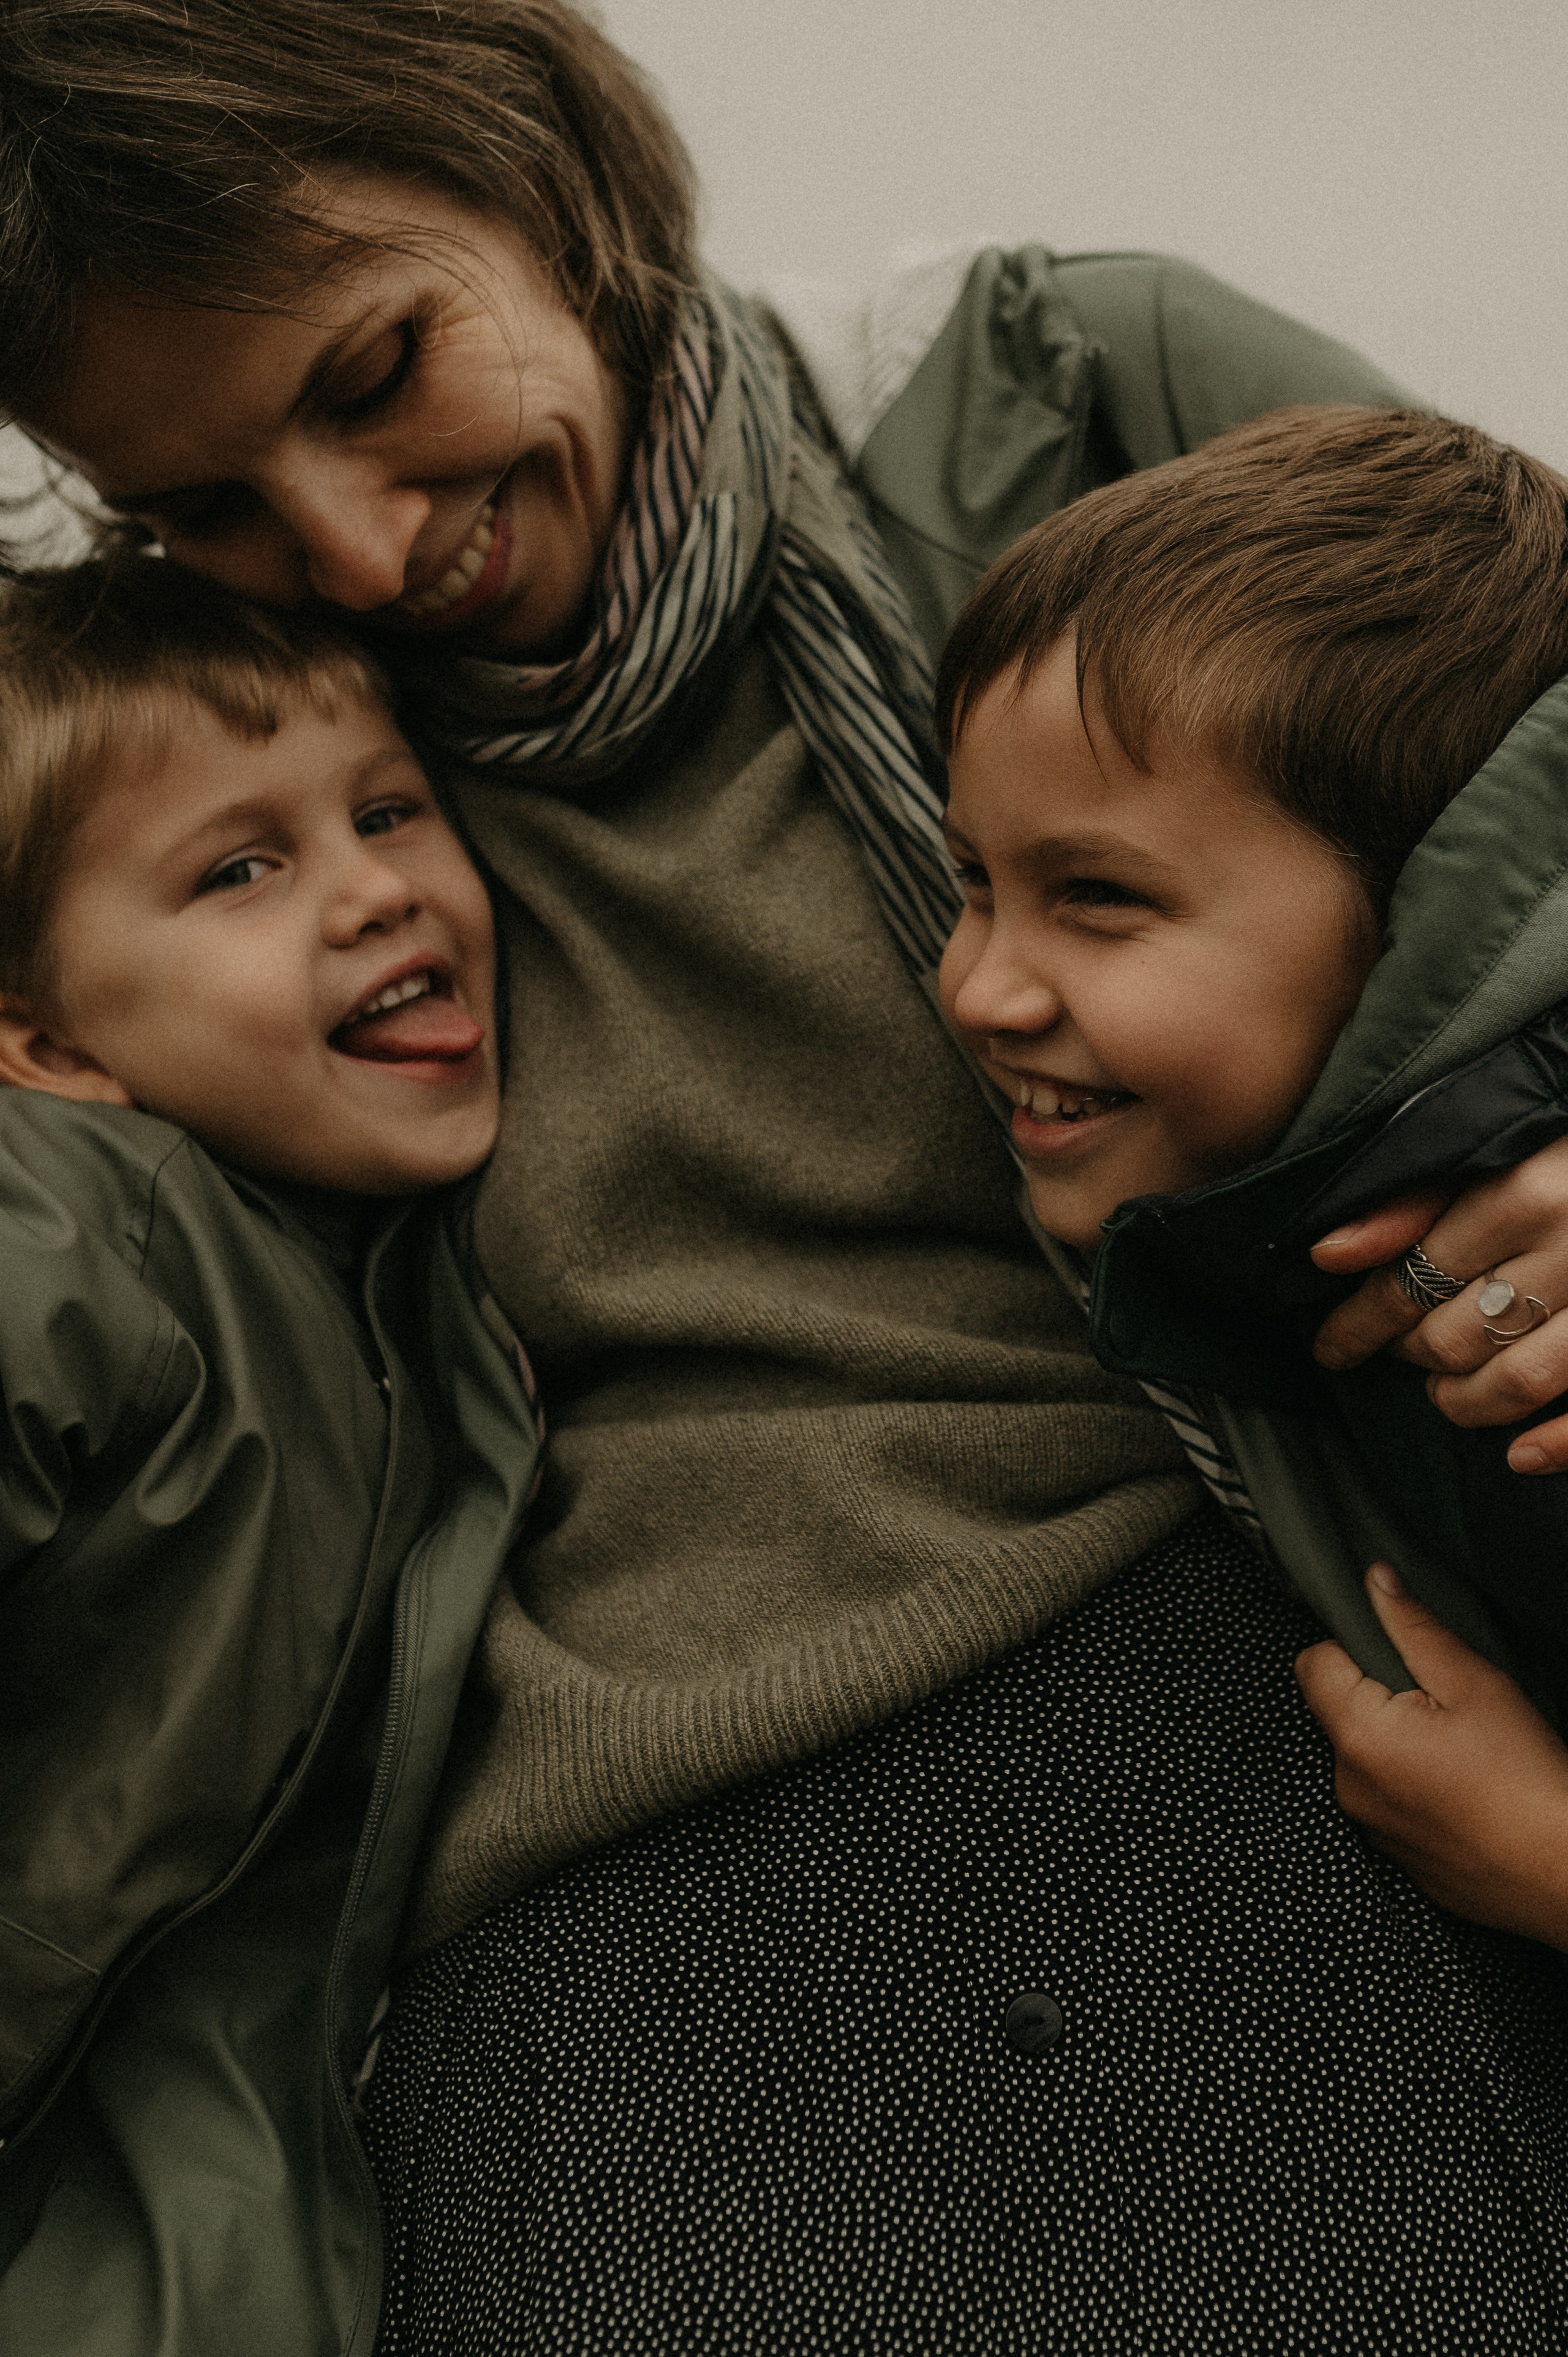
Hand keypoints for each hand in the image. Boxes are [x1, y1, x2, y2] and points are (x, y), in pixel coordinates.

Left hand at [1295, 1561, 1567, 1947]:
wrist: (1565, 1875)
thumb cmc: (1528, 1783)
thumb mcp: (1476, 1685)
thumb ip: (1415, 1628)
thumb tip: (1376, 1583)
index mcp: (1358, 1736)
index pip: (1312, 1663)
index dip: (1351, 1645)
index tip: (1396, 1651)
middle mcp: (1350, 1786)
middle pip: (1340, 1710)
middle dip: (1382, 1695)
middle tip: (1446, 1705)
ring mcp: (1372, 1827)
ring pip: (1368, 1758)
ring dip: (1401, 1744)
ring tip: (1465, 1752)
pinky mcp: (1398, 1856)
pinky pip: (1391, 1802)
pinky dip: (1418, 1788)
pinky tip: (1467, 1790)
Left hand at [1310, 1139, 1567, 1470]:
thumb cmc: (1565, 1148)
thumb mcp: (1496, 1148)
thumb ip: (1412, 1199)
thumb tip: (1324, 1255)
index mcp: (1527, 1191)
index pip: (1412, 1278)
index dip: (1358, 1323)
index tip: (1329, 1347)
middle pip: (1460, 1334)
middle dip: (1413, 1354)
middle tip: (1401, 1352)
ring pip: (1522, 1381)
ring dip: (1466, 1402)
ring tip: (1445, 1393)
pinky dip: (1556, 1446)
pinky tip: (1518, 1455)